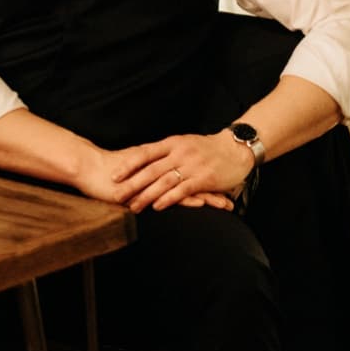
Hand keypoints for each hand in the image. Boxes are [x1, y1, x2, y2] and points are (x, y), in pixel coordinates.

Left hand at [111, 131, 252, 212]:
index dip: (128, 165)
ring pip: (163, 181)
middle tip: (117, 196)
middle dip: (132, 184)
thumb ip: (166, 152)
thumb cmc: (207, 148)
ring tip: (134, 206)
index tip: (114, 175)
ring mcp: (191, 166)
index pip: (144, 153)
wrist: (236, 149)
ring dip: (147, 195)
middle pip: (150, 170)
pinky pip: (182, 190)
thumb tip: (144, 159)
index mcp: (171, 143)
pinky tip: (157, 207)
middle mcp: (179, 153)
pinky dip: (168, 198)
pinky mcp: (203, 179)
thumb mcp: (184, 143)